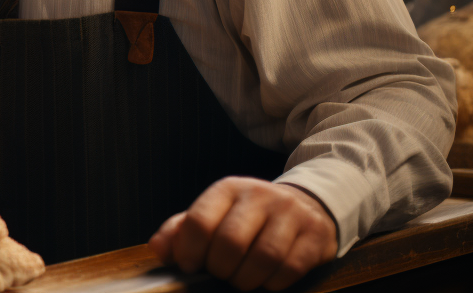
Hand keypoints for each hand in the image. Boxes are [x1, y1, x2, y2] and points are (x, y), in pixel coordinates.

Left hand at [148, 177, 337, 290]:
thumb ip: (181, 231)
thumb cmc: (248, 217)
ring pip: (263, 257)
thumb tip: (158, 249)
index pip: (200, 221)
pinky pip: (289, 269)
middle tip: (220, 273)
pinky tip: (265, 279)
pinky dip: (272, 283)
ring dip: (246, 279)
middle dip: (220, 268)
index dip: (189, 251)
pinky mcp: (314, 235)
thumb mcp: (213, 214)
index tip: (190, 265)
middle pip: (230, 242)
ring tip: (241, 279)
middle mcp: (259, 195)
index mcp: (227, 189)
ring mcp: (290, 213)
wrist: (304, 205)